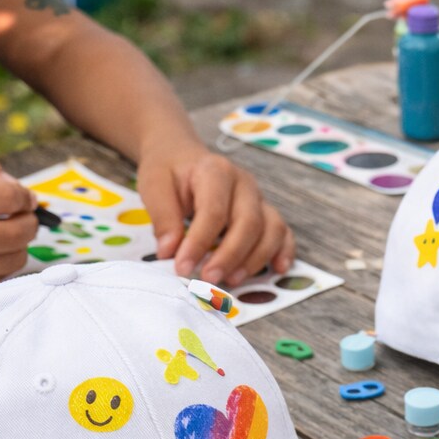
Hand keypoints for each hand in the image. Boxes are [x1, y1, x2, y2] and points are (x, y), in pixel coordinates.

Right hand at [0, 153, 36, 290]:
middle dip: (30, 221)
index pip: (5, 198)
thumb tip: (23, 194)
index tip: (23, 197)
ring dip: (22, 243)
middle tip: (26, 215)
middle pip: (15, 232)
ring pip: (15, 257)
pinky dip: (7, 259)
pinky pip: (2, 274)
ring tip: (9, 230)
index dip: (22, 195)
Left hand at [136, 139, 294, 286]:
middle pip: (249, 223)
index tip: (182, 268)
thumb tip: (170, 252)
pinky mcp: (266, 213)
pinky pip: (283, 233)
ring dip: (255, 260)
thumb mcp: (154, 186)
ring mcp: (259, 199)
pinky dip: (284, 252)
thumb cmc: (169, 174)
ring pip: (271, 230)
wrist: (182, 158)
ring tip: (232, 280)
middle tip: (208, 279)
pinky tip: (277, 269)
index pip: (213, 211)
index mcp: (215, 171)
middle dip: (229, 256)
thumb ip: (163, 217)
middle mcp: (244, 183)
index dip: (199, 243)